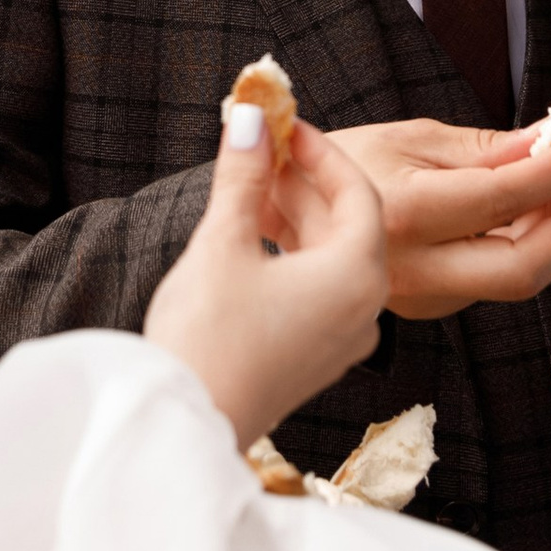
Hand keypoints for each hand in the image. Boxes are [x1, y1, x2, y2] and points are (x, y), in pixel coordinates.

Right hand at [145, 110, 386, 446]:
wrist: (186, 429)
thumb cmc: (207, 337)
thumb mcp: (222, 242)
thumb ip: (242, 177)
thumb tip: (249, 121)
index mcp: (357, 277)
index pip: (359, 192)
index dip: (321, 152)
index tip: (283, 126)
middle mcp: (364, 310)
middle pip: (349, 225)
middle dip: (304, 183)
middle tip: (260, 149)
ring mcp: (343, 341)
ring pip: (331, 259)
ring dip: (295, 219)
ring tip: (248, 189)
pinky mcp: (315, 360)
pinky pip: (319, 291)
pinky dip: (293, 256)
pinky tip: (250, 238)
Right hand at [322, 118, 550, 320]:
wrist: (279, 212)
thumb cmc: (337, 164)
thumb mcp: (408, 137)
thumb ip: (484, 149)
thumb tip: (548, 142)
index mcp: (403, 214)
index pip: (504, 199)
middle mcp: (413, 269)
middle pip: (525, 269)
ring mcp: (421, 299)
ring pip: (515, 279)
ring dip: (549, 232)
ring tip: (546, 183)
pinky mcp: (428, 309)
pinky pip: (492, 280)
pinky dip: (519, 244)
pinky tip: (512, 210)